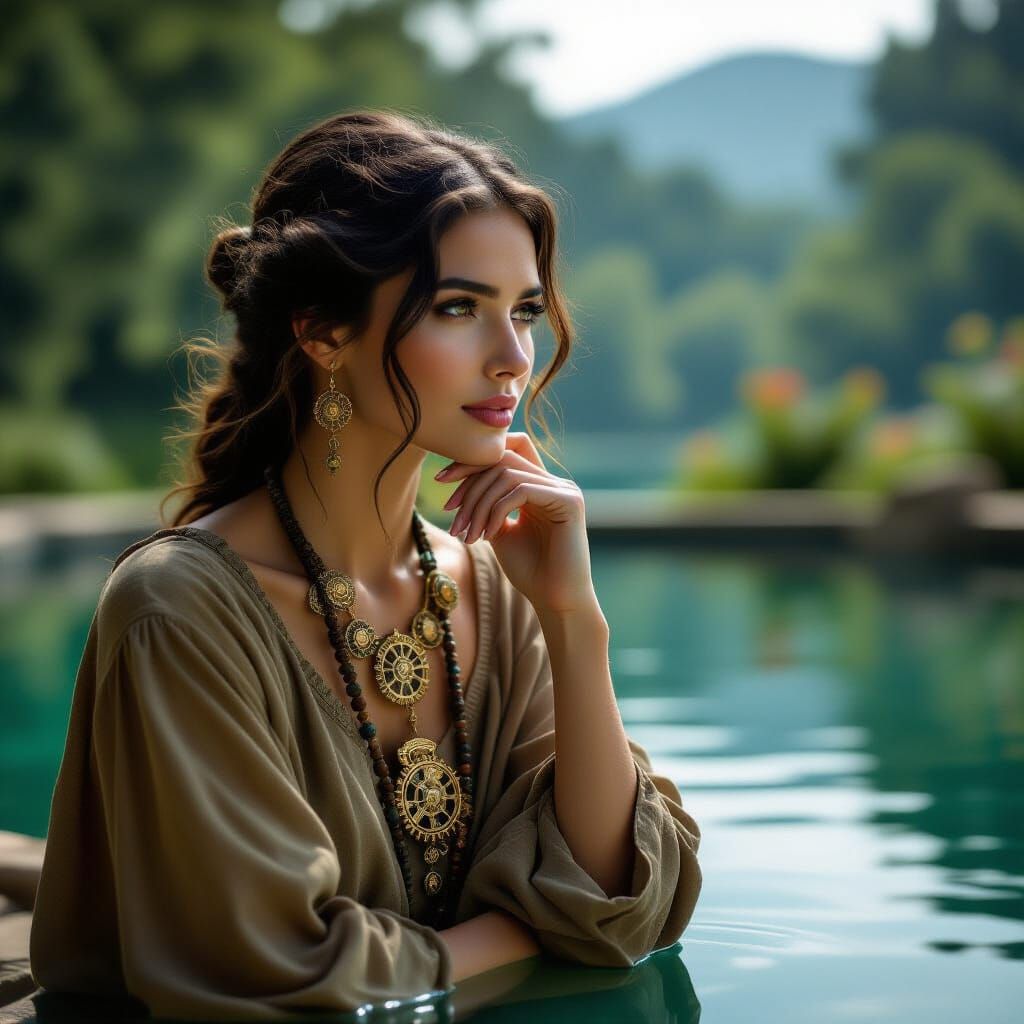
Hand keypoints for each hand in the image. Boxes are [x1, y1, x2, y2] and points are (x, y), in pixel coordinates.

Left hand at [435, 432, 596, 612]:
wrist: (556, 601)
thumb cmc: (529, 572)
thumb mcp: (499, 533)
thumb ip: (487, 506)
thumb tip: (459, 484)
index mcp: (540, 487)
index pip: (505, 453)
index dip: (472, 460)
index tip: (441, 480)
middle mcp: (555, 482)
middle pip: (502, 459)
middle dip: (469, 484)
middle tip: (450, 516)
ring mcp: (565, 490)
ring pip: (507, 475)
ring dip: (478, 504)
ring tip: (466, 534)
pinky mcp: (569, 502)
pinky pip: (521, 490)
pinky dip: (496, 511)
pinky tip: (487, 535)